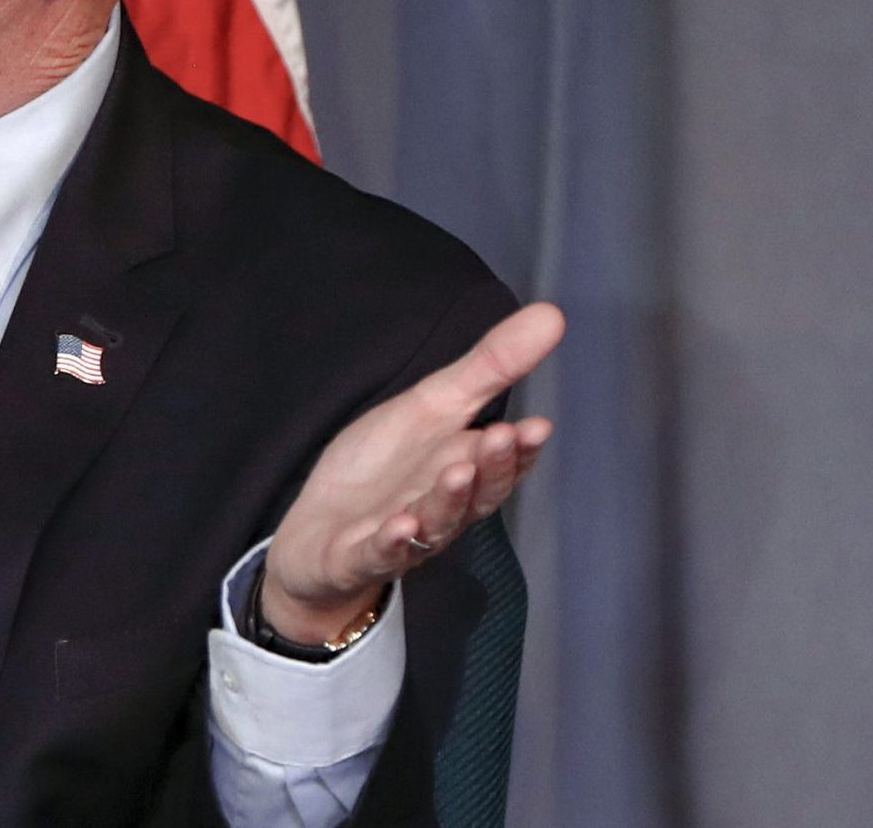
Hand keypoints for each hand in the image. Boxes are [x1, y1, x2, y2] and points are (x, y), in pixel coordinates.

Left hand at [258, 303, 561, 644]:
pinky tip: (399, 526)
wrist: (321, 535)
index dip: (520, 448)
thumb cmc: (382, 469)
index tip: (538, 425)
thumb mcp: (430, 406)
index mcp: (462, 470)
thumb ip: (488, 368)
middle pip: (476, 493)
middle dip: (491, 467)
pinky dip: (391, 542)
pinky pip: (379, 553)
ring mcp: (402, 537)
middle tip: (503, 436)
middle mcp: (442, 509)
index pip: (502, 463)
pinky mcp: (358, 557)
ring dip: (448, 500)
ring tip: (458, 470)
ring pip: (434, 522)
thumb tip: (551, 314)